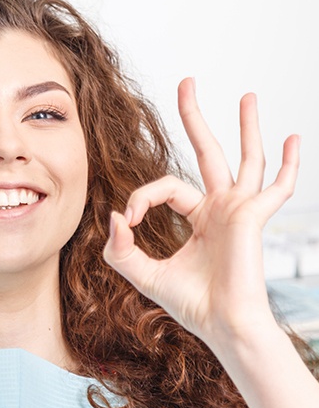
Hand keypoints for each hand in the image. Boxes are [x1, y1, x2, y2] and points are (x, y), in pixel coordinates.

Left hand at [103, 77, 299, 347]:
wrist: (220, 325)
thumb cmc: (189, 303)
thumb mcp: (142, 272)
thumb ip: (120, 248)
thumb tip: (115, 214)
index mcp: (197, 216)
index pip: (165, 186)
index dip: (142, 196)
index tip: (131, 220)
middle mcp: (220, 207)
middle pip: (207, 152)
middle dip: (195, 117)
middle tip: (187, 83)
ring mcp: (240, 209)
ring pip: (244, 158)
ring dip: (246, 127)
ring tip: (248, 96)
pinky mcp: (253, 216)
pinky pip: (276, 186)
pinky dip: (287, 164)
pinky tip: (292, 139)